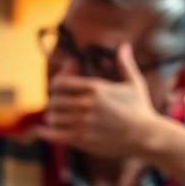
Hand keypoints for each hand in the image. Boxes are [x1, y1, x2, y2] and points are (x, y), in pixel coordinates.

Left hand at [36, 44, 161, 157]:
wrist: (146, 136)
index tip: (58, 89)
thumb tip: (124, 46)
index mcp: (94, 88)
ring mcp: (82, 122)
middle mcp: (85, 104)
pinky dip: (43, 132)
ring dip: (52, 117)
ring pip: (52, 117)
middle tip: (58, 106)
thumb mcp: (134, 83)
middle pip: (54, 100)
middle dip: (54, 102)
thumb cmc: (141, 109)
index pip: (60, 83)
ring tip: (57, 118)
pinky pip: (53, 135)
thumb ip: (125, 64)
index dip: (55, 85)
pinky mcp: (81, 139)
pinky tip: (38, 130)